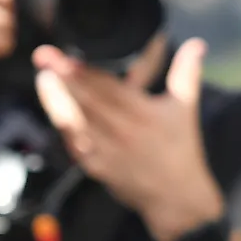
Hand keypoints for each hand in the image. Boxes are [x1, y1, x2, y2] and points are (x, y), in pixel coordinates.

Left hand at [32, 37, 225, 240]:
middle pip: (86, 102)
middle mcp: (122, 132)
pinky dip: (62, 125)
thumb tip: (197, 43)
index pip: (108, 89)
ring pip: (74, 122)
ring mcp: (105, 152)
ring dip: (55, 100)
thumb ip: (187, 73)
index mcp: (144, 115)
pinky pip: (73, 143)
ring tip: (43, 79)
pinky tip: (54, 109)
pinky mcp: (95, 166)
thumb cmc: (181, 148)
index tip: (64, 58)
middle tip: (43, 57)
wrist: (176, 197)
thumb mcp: (186, 108)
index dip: (84, 73)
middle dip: (62, 79)